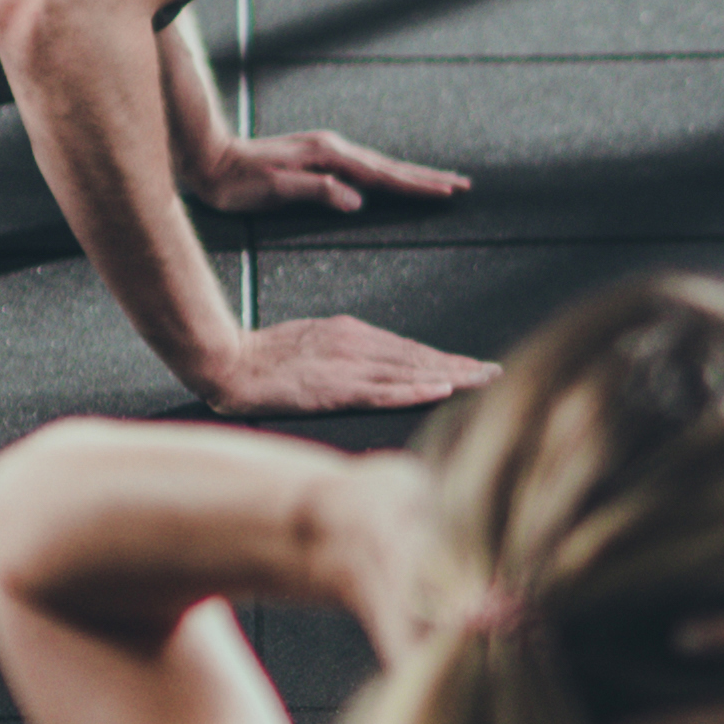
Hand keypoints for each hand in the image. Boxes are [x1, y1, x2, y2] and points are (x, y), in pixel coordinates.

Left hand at [186, 126, 470, 219]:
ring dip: (412, 175)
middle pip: (391, 167)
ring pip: (381, 166)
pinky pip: (366, 167)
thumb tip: (357, 201)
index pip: (383, 176)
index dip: (417, 186)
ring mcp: (328, 151)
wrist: (209, 158)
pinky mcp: (320, 158)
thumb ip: (317, 192)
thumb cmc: (237, 181)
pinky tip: (394, 179)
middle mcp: (333, 149)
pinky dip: (389, 174)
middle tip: (462, 185)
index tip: (447, 192)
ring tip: (440, 182)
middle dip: (427, 177)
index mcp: (329, 157)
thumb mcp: (274, 190)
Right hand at [190, 315, 495, 416]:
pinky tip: (439, 390)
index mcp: (351, 334)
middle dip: (461, 365)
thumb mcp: (314, 344)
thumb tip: (377, 365)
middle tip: (495, 373)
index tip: (474, 366)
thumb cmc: (265, 358)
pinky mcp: (335, 386)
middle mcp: (356, 344)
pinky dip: (414, 389)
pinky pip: (383, 390)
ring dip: (451, 375)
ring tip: (483, 380)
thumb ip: (347, 353)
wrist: (228, 361)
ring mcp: (347, 365)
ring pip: (410, 371)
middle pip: (419, 357)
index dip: (445, 359)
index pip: (409, 350)